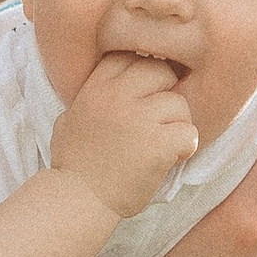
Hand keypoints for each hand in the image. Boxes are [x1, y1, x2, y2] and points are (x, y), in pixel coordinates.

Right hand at [51, 52, 198, 220]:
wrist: (78, 200)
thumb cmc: (73, 165)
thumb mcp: (68, 120)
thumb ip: (89, 98)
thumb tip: (101, 87)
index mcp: (96, 87)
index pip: (130, 56)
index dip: (143, 71)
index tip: (146, 92)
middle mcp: (117, 96)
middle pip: (160, 70)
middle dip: (166, 92)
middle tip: (161, 118)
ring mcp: (138, 119)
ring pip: (179, 104)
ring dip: (177, 125)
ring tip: (164, 145)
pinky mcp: (158, 143)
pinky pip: (188, 132)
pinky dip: (186, 147)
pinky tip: (171, 158)